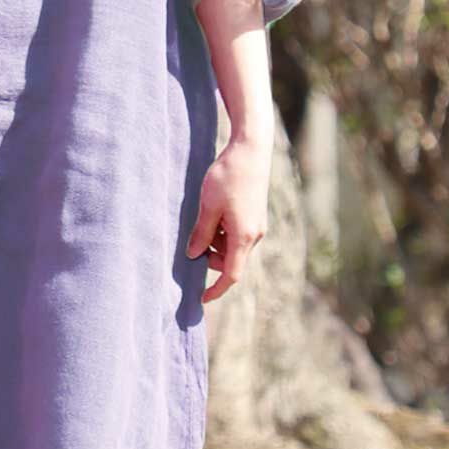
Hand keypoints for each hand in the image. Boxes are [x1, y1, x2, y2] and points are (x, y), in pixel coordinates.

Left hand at [185, 135, 271, 302]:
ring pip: (233, 246)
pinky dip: (222, 231)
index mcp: (243, 236)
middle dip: (211, 258)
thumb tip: (193, 254)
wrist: (251, 150)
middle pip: (231, 260)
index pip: (231, 274)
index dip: (216, 289)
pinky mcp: (255, 214)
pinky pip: (237, 233)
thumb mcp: (208, 207)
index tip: (202, 298)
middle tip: (192, 242)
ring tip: (203, 217)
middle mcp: (254, 234)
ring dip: (215, 242)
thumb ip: (201, 234)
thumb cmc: (228, 176)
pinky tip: (213, 211)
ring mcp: (257, 224)